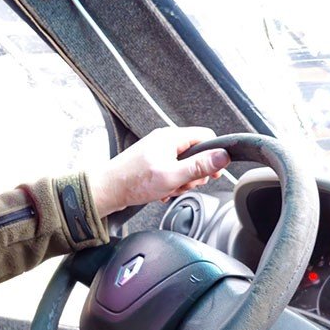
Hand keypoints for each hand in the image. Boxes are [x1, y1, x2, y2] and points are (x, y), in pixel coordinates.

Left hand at [88, 127, 229, 216]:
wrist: (107, 190)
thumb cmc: (133, 181)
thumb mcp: (172, 175)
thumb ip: (199, 166)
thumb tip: (222, 156)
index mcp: (171, 137)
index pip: (206, 137)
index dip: (214, 156)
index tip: (213, 174)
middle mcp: (165, 141)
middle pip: (196, 155)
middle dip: (193, 174)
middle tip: (182, 184)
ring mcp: (158, 152)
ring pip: (184, 167)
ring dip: (180, 182)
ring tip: (167, 189)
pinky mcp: (152, 163)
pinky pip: (172, 172)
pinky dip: (170, 184)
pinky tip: (161, 192)